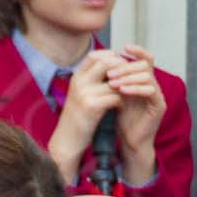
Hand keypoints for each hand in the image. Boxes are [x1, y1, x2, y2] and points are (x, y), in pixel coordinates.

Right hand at [46, 49, 124, 183]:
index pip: (94, 55)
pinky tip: (121, 107)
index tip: (120, 66)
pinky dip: (121, 101)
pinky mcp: (92, 106)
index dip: (109, 57)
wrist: (67, 141)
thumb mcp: (81, 95)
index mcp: (76, 77)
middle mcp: (79, 82)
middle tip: (130, 77)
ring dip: (124, 86)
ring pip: (114, 80)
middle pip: (105, 62)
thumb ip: (92, 81)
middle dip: (121, 68)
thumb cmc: (77, 118)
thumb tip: (112, 67)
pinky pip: (115, 97)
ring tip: (128, 93)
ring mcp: (84, 93)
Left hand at [105, 45, 165, 181]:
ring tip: (112, 82)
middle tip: (109, 72)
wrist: (129, 142)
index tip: (122, 48)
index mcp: (144, 81)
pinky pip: (151, 91)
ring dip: (129, 77)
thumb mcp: (115, 96)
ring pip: (148, 76)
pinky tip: (122, 91)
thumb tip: (101, 62)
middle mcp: (153, 85)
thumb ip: (114, 80)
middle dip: (126, 67)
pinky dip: (136, 89)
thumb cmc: (121, 120)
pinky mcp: (159, 106)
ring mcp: (158, 95)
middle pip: (146, 65)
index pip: (145, 59)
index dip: (137, 51)